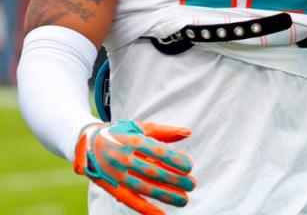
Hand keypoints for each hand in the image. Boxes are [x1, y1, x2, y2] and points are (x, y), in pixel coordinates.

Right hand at [74, 121, 194, 214]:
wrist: (86, 143)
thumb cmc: (121, 134)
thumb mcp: (140, 128)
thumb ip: (164, 132)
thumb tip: (188, 132)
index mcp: (132, 141)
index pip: (156, 151)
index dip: (174, 159)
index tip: (189, 167)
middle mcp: (123, 158)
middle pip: (152, 171)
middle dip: (174, 179)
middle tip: (192, 184)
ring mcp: (116, 174)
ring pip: (143, 187)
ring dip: (164, 195)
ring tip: (183, 199)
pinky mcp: (111, 187)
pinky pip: (129, 199)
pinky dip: (144, 208)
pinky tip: (160, 214)